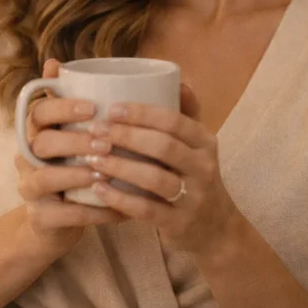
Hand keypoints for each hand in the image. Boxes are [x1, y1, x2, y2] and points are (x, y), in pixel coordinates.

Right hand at [14, 58, 129, 257]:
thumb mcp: (72, 135)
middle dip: (74, 141)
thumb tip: (56, 62)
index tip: (92, 107)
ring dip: (77, 175)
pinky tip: (120, 210)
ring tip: (106, 175)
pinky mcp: (40, 218)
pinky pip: (64, 215)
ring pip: (45, 178)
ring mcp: (30, 188)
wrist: (55, 222)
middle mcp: (27, 158)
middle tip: (105, 143)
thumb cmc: (72, 168)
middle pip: (40, 143)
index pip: (38, 111)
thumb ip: (72, 102)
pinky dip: (93, 212)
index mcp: (36, 133)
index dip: (62, 107)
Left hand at [82, 84, 243, 255]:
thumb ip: (186, 114)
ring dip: (120, 167)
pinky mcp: (179, 224)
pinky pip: (147, 210)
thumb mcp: (197, 145)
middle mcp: (203, 167)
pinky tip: (98, 188)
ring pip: (155, 179)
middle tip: (95, 131)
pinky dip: (120, 199)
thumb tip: (179, 78)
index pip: (174, 121)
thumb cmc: (195, 176)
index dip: (142, 113)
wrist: (215, 229)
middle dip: (126, 137)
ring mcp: (193, 197)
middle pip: (163, 147)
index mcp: (205, 142)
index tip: (111, 108)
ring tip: (92, 157)